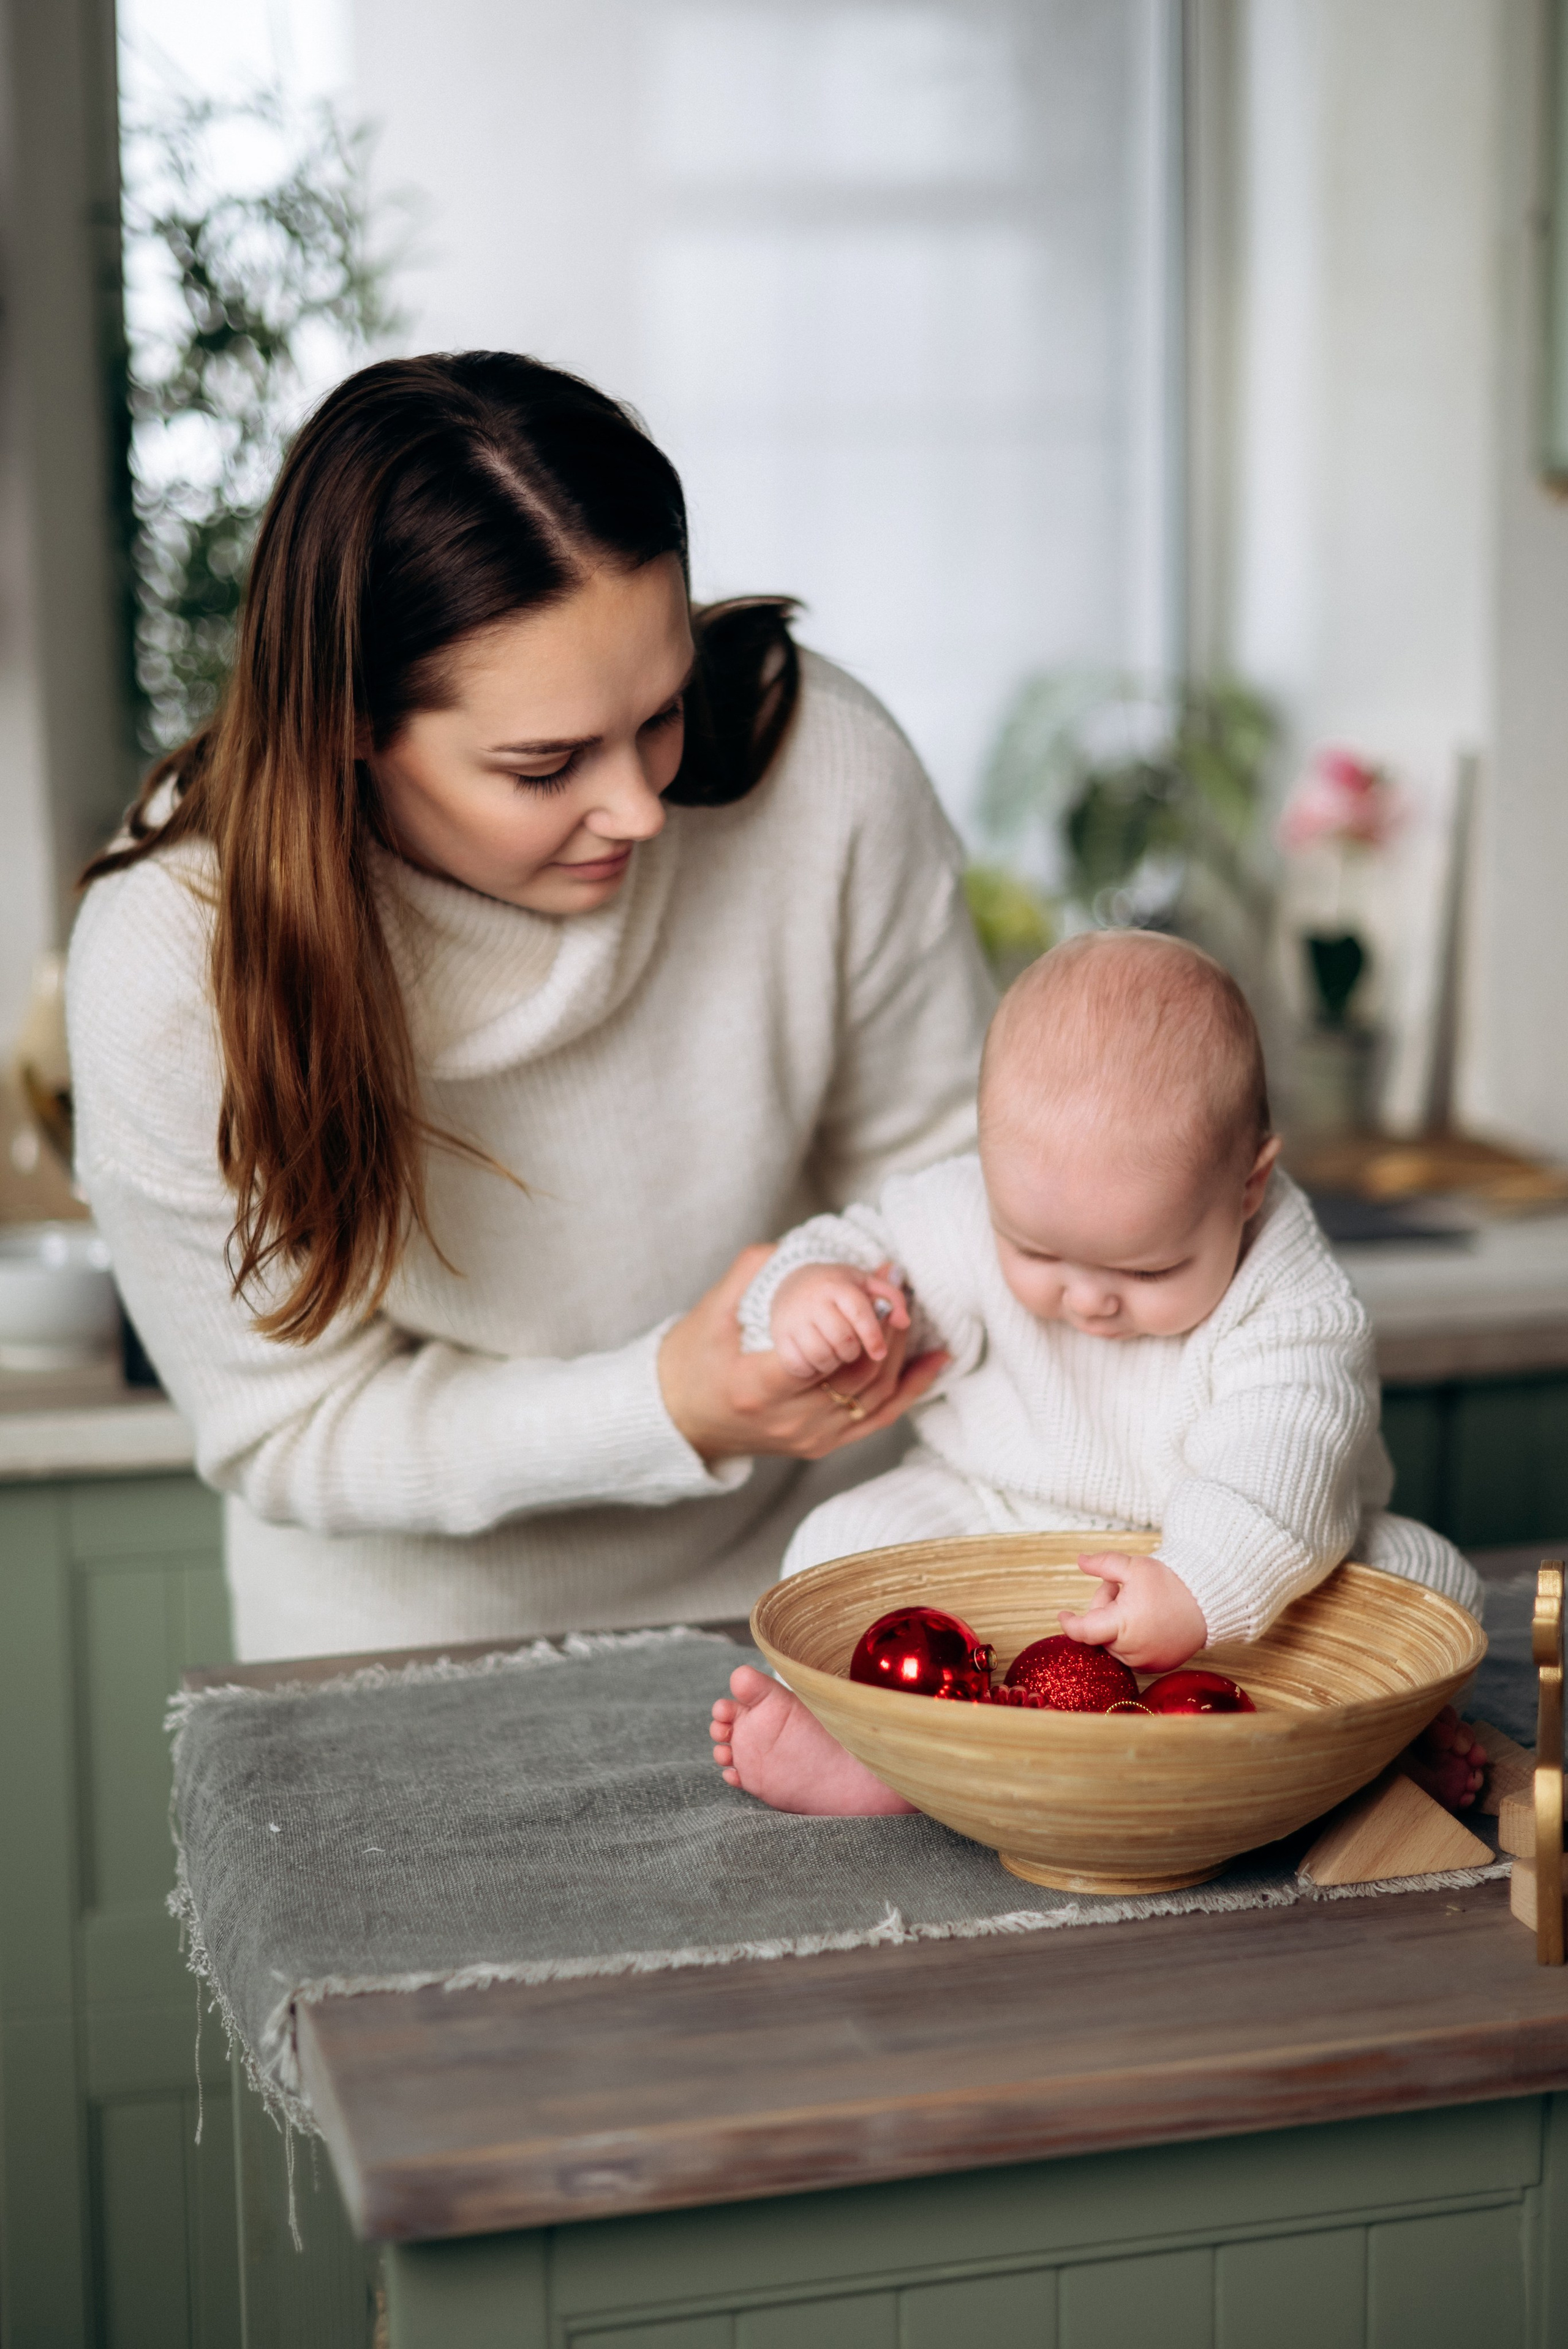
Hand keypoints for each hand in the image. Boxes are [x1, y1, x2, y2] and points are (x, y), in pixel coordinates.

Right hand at [658, 1245, 947, 1464]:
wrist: (680, 1418)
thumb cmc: (692, 1359)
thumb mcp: (712, 1310)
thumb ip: (753, 1272)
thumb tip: (797, 1244)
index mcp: (756, 1386)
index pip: (823, 1354)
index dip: (860, 1317)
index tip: (878, 1282)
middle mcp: (789, 1419)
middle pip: (859, 1372)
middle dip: (887, 1325)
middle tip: (897, 1286)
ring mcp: (809, 1437)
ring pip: (876, 1394)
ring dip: (900, 1349)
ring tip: (907, 1309)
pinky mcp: (824, 1444)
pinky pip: (879, 1417)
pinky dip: (911, 1386)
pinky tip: (935, 1358)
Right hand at [770, 1261, 909, 1380]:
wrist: (791, 1286)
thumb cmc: (838, 1291)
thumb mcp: (866, 1284)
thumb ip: (892, 1298)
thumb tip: (903, 1321)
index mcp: (838, 1286)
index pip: (860, 1313)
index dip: (874, 1336)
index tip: (879, 1352)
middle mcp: (812, 1301)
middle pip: (843, 1340)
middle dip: (853, 1352)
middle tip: (850, 1349)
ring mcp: (793, 1320)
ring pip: (821, 1356)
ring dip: (833, 1363)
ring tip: (834, 1355)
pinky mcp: (779, 1337)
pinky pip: (798, 1365)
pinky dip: (810, 1369)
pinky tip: (815, 1362)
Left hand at [1058, 1551, 1207, 1671]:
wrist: (1209, 1602)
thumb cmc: (1171, 1583)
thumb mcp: (1135, 1567)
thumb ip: (1104, 1564)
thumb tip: (1079, 1560)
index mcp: (1122, 1627)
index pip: (1084, 1632)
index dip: (1070, 1623)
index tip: (1062, 1614)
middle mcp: (1132, 1651)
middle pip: (1100, 1632)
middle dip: (1104, 1609)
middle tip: (1122, 1588)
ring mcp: (1145, 1663)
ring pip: (1115, 1643)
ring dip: (1118, 1625)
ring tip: (1139, 1603)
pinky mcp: (1157, 1667)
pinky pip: (1132, 1653)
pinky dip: (1132, 1637)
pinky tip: (1148, 1619)